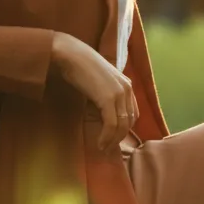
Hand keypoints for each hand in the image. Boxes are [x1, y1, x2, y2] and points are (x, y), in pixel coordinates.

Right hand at [51, 32, 137, 152]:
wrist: (71, 54)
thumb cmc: (80, 66)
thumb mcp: (99, 82)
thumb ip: (106, 95)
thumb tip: (103, 114)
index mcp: (127, 84)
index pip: (132, 113)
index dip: (124, 128)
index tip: (113, 138)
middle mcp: (127, 89)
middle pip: (129, 121)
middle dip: (119, 137)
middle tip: (108, 148)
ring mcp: (119, 93)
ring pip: (121, 125)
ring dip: (112, 140)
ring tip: (103, 148)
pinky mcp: (108, 98)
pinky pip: (111, 124)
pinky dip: (106, 136)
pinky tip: (100, 143)